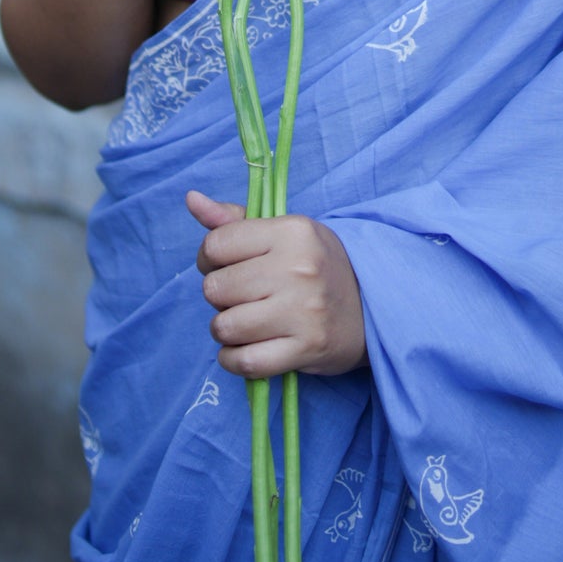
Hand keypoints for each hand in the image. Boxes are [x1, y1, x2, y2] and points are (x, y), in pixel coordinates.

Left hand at [187, 189, 367, 380]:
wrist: (371, 307)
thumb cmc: (318, 265)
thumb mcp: (284, 233)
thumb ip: (234, 220)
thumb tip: (190, 200)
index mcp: (291, 231)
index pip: (216, 245)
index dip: (209, 259)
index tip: (226, 267)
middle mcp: (298, 267)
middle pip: (215, 288)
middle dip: (219, 297)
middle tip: (241, 298)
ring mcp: (303, 310)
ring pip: (225, 326)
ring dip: (225, 330)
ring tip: (244, 324)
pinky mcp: (306, 348)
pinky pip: (245, 361)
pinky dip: (233, 360)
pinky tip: (243, 350)